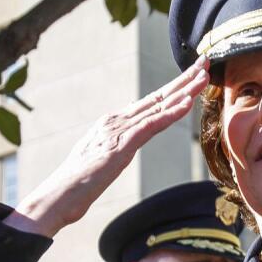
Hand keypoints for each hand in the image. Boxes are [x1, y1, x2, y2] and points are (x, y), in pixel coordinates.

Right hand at [4, 57, 209, 236]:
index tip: (192, 77)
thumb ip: (114, 147)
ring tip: (204, 77)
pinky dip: (171, 113)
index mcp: (112, 124)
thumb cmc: (77, 184)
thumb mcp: (102, 160)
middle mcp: (116, 121)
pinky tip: (187, 103)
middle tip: (205, 64)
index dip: (173, 89)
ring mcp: (118, 131)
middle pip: (157, 98)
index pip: (149, 103)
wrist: (57, 196)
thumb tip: (122, 145)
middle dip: (183, 80)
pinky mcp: (121, 146)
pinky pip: (151, 126)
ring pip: (157, 107)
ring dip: (184, 91)